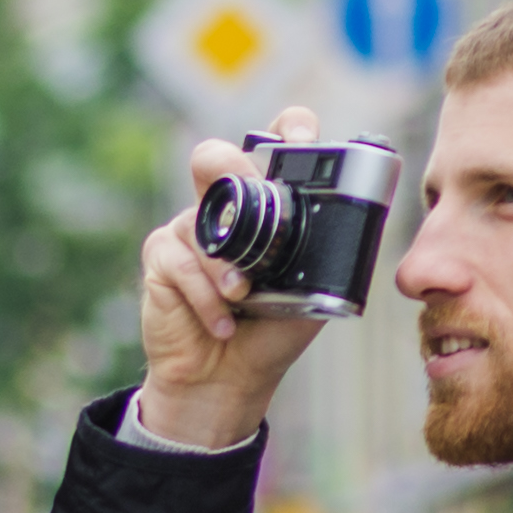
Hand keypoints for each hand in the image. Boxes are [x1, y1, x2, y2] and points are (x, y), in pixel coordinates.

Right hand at [133, 109, 334, 452]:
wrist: (227, 382)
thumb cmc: (270, 334)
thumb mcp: (314, 290)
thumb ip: (326, 252)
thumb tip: (350, 222)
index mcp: (265, 204)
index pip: (273, 143)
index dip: (286, 130)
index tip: (301, 142)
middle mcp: (223, 208)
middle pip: (216, 156)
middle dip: (236, 174)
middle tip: (258, 204)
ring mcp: (189, 230)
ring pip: (201, 220)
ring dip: (227, 264)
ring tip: (243, 298)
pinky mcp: (161, 258)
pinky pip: (182, 261)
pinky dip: (206, 296)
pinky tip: (221, 321)